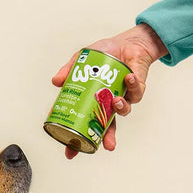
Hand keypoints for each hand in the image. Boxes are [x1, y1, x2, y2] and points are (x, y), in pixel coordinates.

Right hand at [52, 23, 167, 158]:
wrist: (128, 43)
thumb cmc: (105, 53)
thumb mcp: (82, 59)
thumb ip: (69, 70)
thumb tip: (55, 82)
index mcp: (93, 102)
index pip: (83, 124)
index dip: (78, 138)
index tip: (71, 148)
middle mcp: (108, 106)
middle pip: (105, 128)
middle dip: (105, 139)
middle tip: (104, 146)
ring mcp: (122, 99)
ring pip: (122, 112)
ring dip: (120, 108)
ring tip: (116, 100)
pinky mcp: (137, 91)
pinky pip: (136, 93)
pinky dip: (132, 85)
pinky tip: (129, 76)